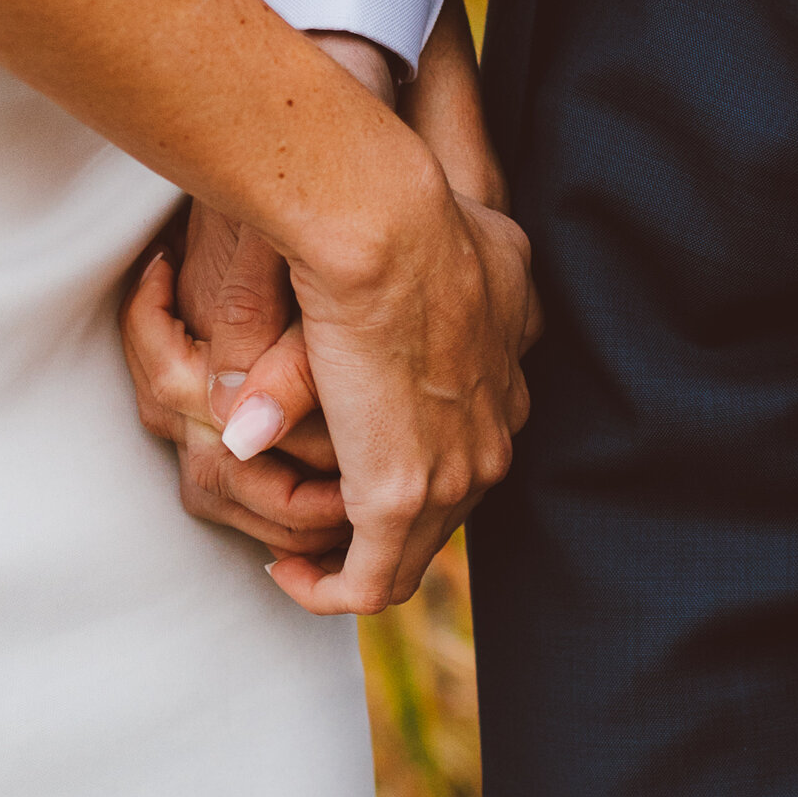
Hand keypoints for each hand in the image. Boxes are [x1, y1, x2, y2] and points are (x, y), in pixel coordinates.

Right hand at [119, 6, 535, 609]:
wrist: (383, 220)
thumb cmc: (388, 206)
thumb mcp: (417, 237)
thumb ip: (420, 267)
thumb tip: (385, 279)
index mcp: (509, 362)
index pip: (478, 428)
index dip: (423, 446)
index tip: (361, 444)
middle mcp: (500, 423)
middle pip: (454, 493)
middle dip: (390, 513)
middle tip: (322, 512)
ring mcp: (459, 467)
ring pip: (416, 546)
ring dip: (354, 557)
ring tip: (298, 552)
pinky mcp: (403, 498)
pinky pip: (372, 582)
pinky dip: (330, 590)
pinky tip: (288, 573)